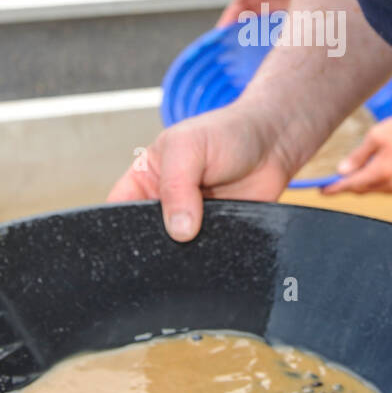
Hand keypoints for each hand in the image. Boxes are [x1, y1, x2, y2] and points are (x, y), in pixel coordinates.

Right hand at [106, 102, 297, 239]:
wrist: (274, 144)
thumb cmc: (227, 133)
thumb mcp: (189, 146)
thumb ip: (177, 185)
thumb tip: (179, 230)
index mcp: (145, 181)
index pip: (117, 212)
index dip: (117, 229)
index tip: (129, 243)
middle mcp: (165, 206)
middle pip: (146, 238)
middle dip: (155, 246)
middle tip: (172, 246)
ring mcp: (191, 224)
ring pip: (177, 253)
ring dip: (185, 255)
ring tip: (198, 245)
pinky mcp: (218, 238)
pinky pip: (207, 257)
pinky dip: (210, 259)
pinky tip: (216, 253)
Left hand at [322, 111, 391, 194]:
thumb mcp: (375, 136)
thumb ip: (358, 156)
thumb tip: (341, 172)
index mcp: (382, 171)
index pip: (352, 185)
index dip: (336, 188)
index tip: (322, 191)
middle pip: (363, 190)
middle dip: (349, 184)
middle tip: (338, 177)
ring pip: (375, 190)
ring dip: (366, 182)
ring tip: (366, 166)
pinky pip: (387, 189)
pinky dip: (380, 182)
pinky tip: (383, 168)